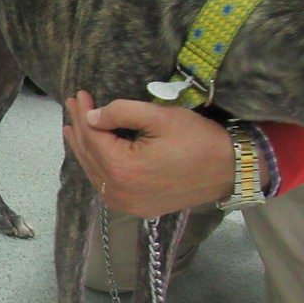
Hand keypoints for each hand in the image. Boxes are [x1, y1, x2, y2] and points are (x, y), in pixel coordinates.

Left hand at [62, 90, 252, 217]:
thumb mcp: (160, 116)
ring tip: (73, 128)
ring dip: (84, 148)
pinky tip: (92, 153)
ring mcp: (126, 204)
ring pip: (94, 172)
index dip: (82, 113)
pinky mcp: (136, 208)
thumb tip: (91, 116)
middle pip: (89, 154)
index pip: (92, 136)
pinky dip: (96, 166)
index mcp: (122, 169)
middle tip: (72, 105)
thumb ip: (121, 112)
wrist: (231, 171)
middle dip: (79, 128)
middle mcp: (118, 192)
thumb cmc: (198, 140)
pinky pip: (106, 185)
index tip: (79, 94)